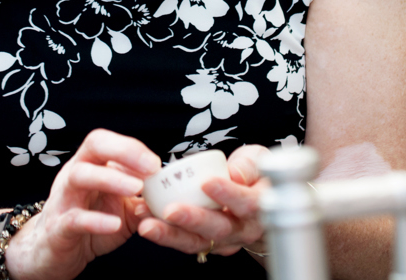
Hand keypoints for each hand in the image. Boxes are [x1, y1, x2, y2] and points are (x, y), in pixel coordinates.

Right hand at [4, 129, 161, 279]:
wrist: (53, 253)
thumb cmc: (89, 221)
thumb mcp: (122, 209)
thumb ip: (143, 200)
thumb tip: (169, 196)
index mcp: (91, 165)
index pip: (109, 142)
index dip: (133, 148)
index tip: (157, 164)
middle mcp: (75, 174)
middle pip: (94, 145)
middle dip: (124, 151)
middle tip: (151, 168)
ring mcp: (63, 199)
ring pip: (80, 176)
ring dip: (110, 179)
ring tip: (135, 189)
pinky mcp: (58, 228)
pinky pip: (74, 219)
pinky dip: (95, 221)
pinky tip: (114, 224)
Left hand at [136, 144, 269, 260]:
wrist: (257, 203)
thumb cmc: (255, 176)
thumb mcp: (258, 161)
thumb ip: (248, 165)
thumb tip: (235, 173)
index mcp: (261, 207)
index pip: (247, 203)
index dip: (228, 194)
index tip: (207, 183)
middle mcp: (243, 229)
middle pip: (219, 228)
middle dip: (193, 220)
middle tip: (170, 210)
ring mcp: (223, 240)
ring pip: (197, 241)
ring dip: (170, 234)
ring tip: (148, 224)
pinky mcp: (205, 244)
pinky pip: (183, 241)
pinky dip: (163, 233)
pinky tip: (145, 220)